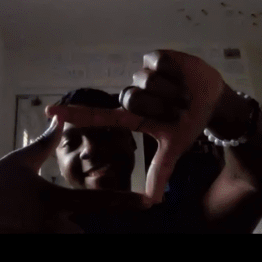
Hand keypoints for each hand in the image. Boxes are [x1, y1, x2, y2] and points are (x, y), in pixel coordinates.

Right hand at [0, 115, 151, 232]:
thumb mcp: (18, 162)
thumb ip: (44, 146)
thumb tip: (60, 122)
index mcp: (49, 200)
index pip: (95, 202)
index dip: (124, 202)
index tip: (149, 201)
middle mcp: (45, 224)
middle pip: (86, 236)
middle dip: (109, 234)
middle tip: (145, 225)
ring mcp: (32, 239)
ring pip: (69, 242)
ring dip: (90, 239)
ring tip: (126, 238)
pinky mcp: (20, 246)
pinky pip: (45, 250)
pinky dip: (67, 242)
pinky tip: (85, 243)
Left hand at [46, 50, 223, 204]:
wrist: (212, 99)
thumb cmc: (188, 122)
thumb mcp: (174, 148)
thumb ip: (160, 172)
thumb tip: (152, 204)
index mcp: (131, 116)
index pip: (97, 115)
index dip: (73, 114)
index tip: (49, 113)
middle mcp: (131, 94)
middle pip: (130, 98)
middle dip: (159, 106)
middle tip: (178, 109)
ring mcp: (142, 75)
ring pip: (145, 81)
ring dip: (170, 90)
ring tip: (184, 94)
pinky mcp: (155, 58)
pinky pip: (157, 63)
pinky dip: (173, 72)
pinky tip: (181, 75)